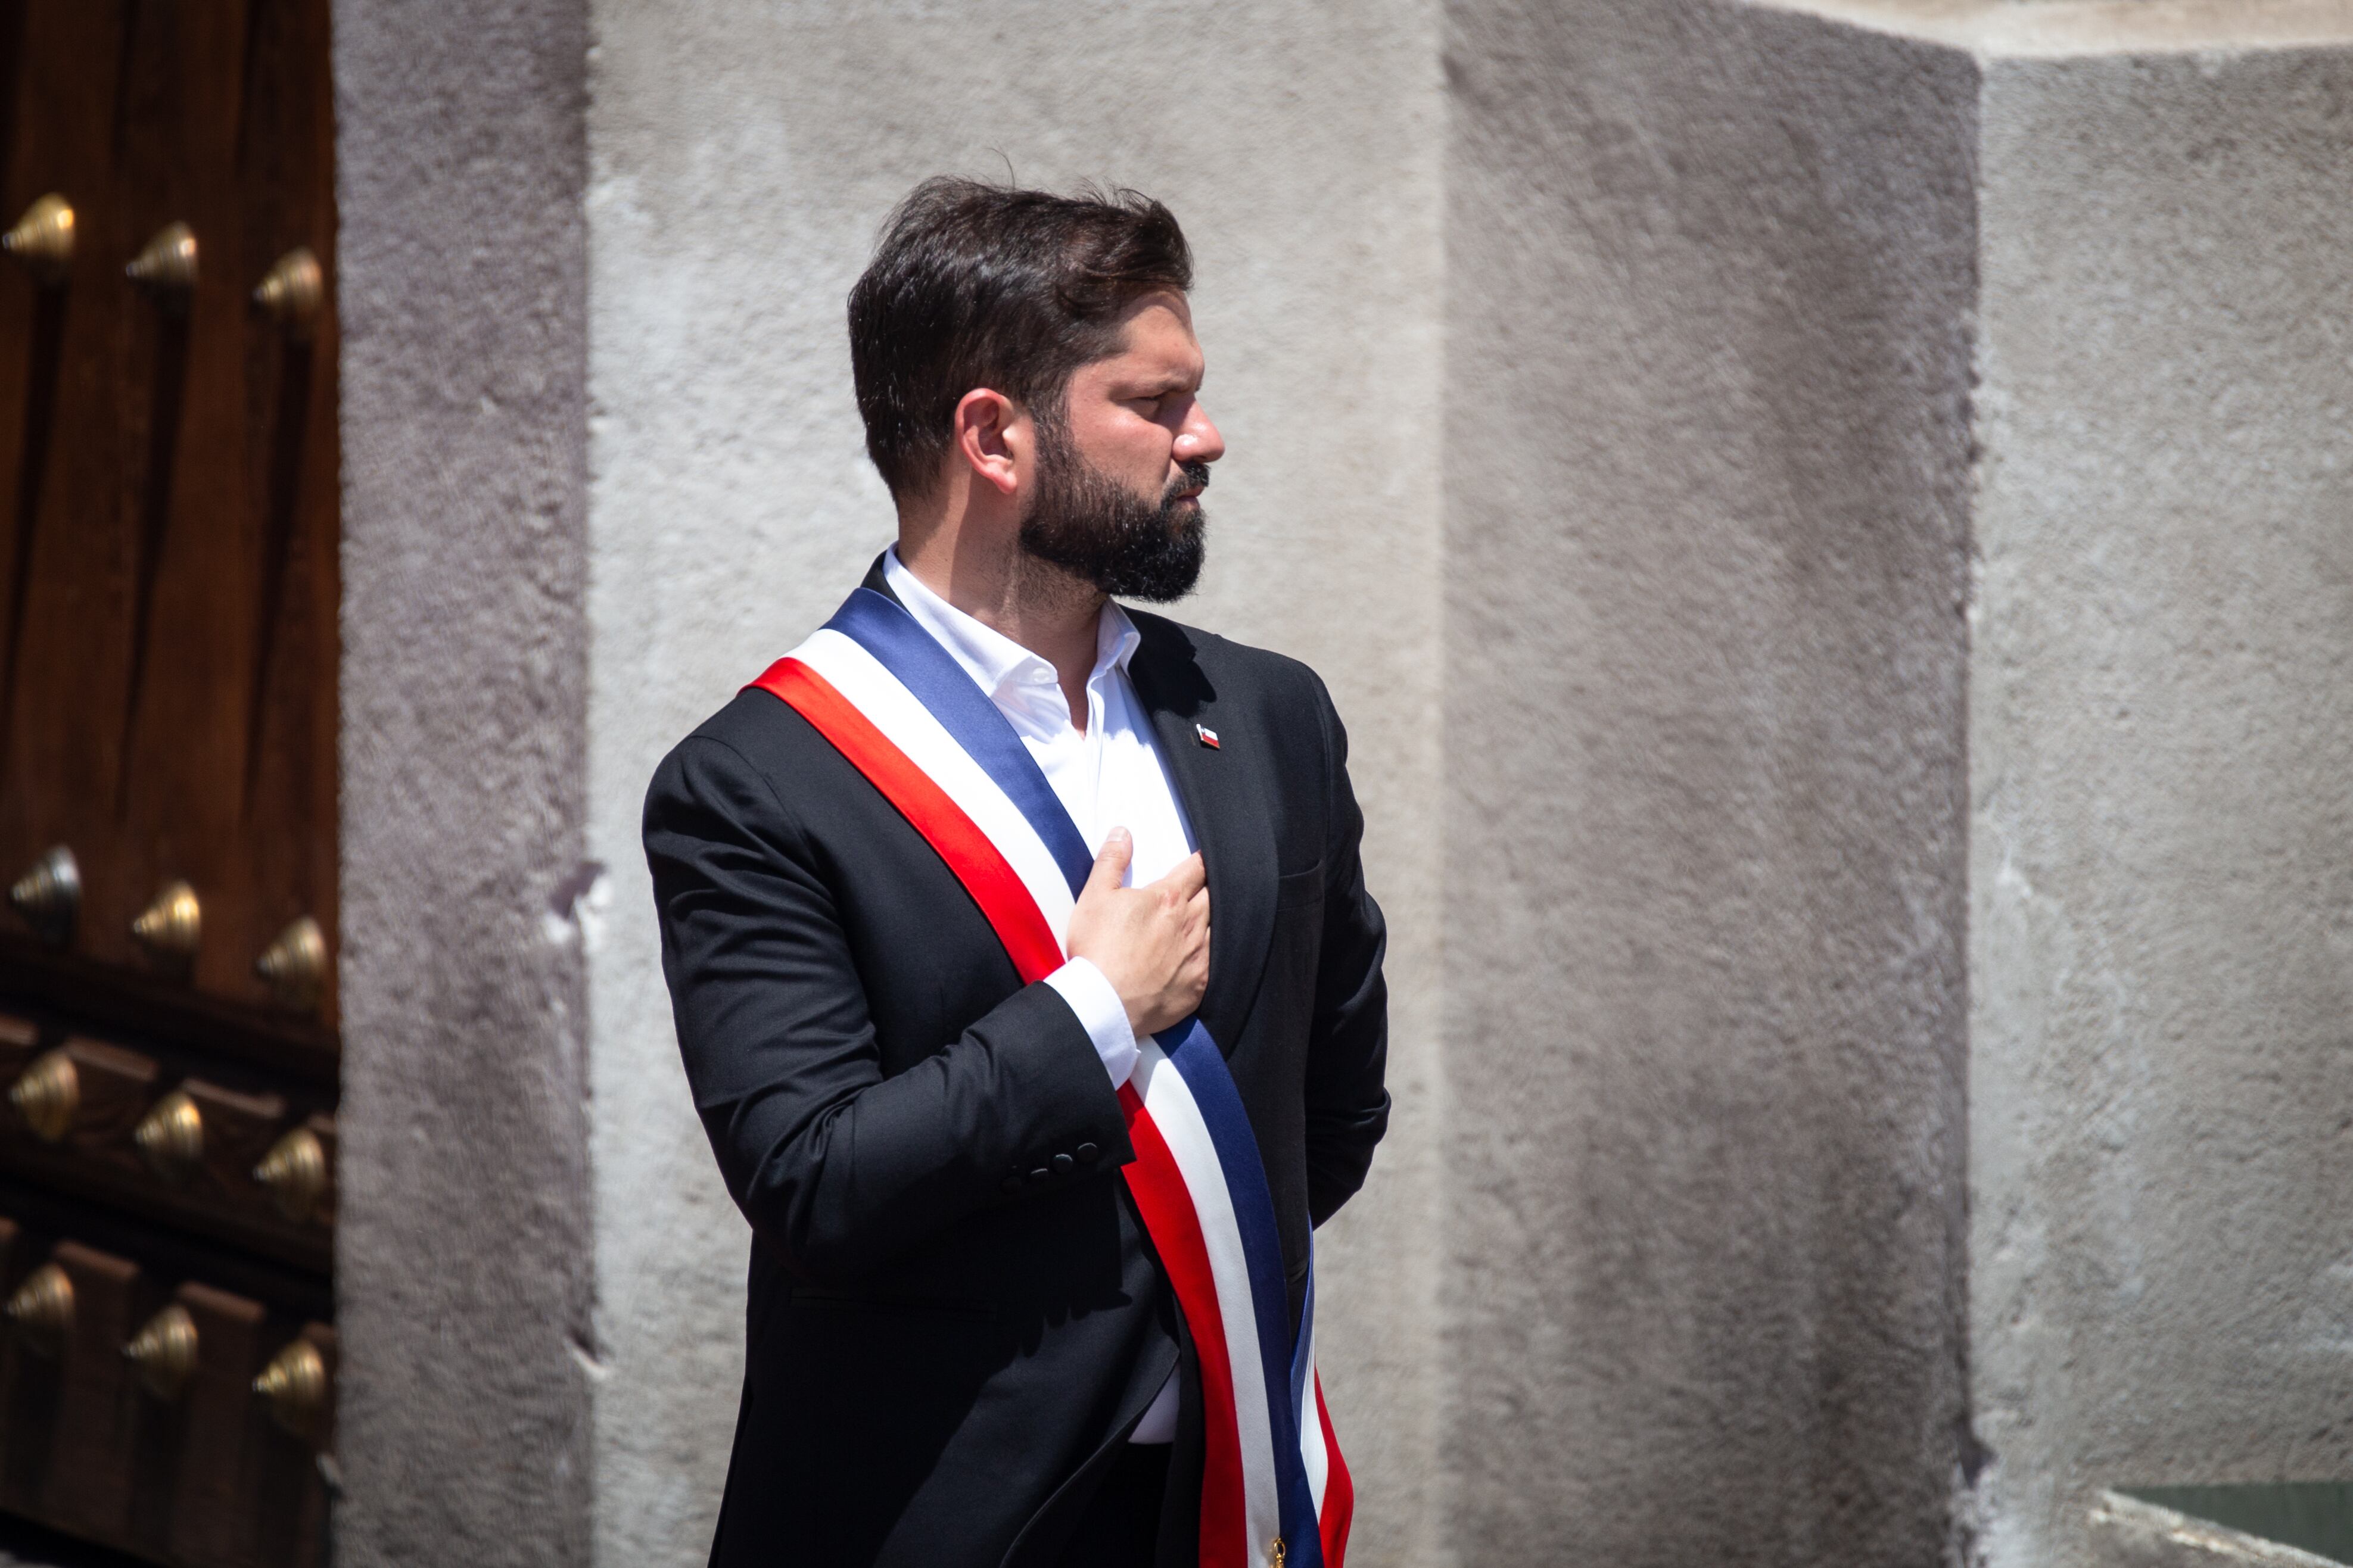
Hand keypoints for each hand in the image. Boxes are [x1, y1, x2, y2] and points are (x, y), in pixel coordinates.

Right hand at [1065, 829, 1209, 1037]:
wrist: (1105, 1003)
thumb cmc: (1097, 949)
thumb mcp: (1095, 896)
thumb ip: (1112, 861)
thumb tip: (1123, 832)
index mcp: (1168, 899)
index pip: (1197, 869)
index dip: (1203, 861)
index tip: (1208, 857)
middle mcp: (1191, 924)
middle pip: (1214, 896)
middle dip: (1214, 888)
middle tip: (1214, 884)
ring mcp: (1199, 956)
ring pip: (1220, 929)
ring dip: (1217, 920)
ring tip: (1214, 917)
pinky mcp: (1200, 986)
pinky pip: (1218, 964)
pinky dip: (1215, 955)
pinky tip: (1210, 955)